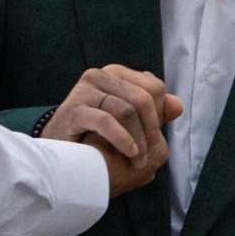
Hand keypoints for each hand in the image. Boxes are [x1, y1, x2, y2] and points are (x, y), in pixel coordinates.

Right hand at [44, 66, 182, 196]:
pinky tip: (130, 153)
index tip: (154, 139)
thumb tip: (178, 106)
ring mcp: (85, 89)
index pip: (154, 88)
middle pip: (144, 98)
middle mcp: (101, 75)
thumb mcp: (128, 123)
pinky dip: (123, 139)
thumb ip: (154, 112)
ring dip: (139, 141)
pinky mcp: (74, 108)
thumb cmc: (95, 136)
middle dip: (151, 130)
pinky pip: (107, 121)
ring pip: (128, 110)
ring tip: (139, 161)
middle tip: (148, 155)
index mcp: (117, 74)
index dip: (158, 115)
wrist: (57, 154)